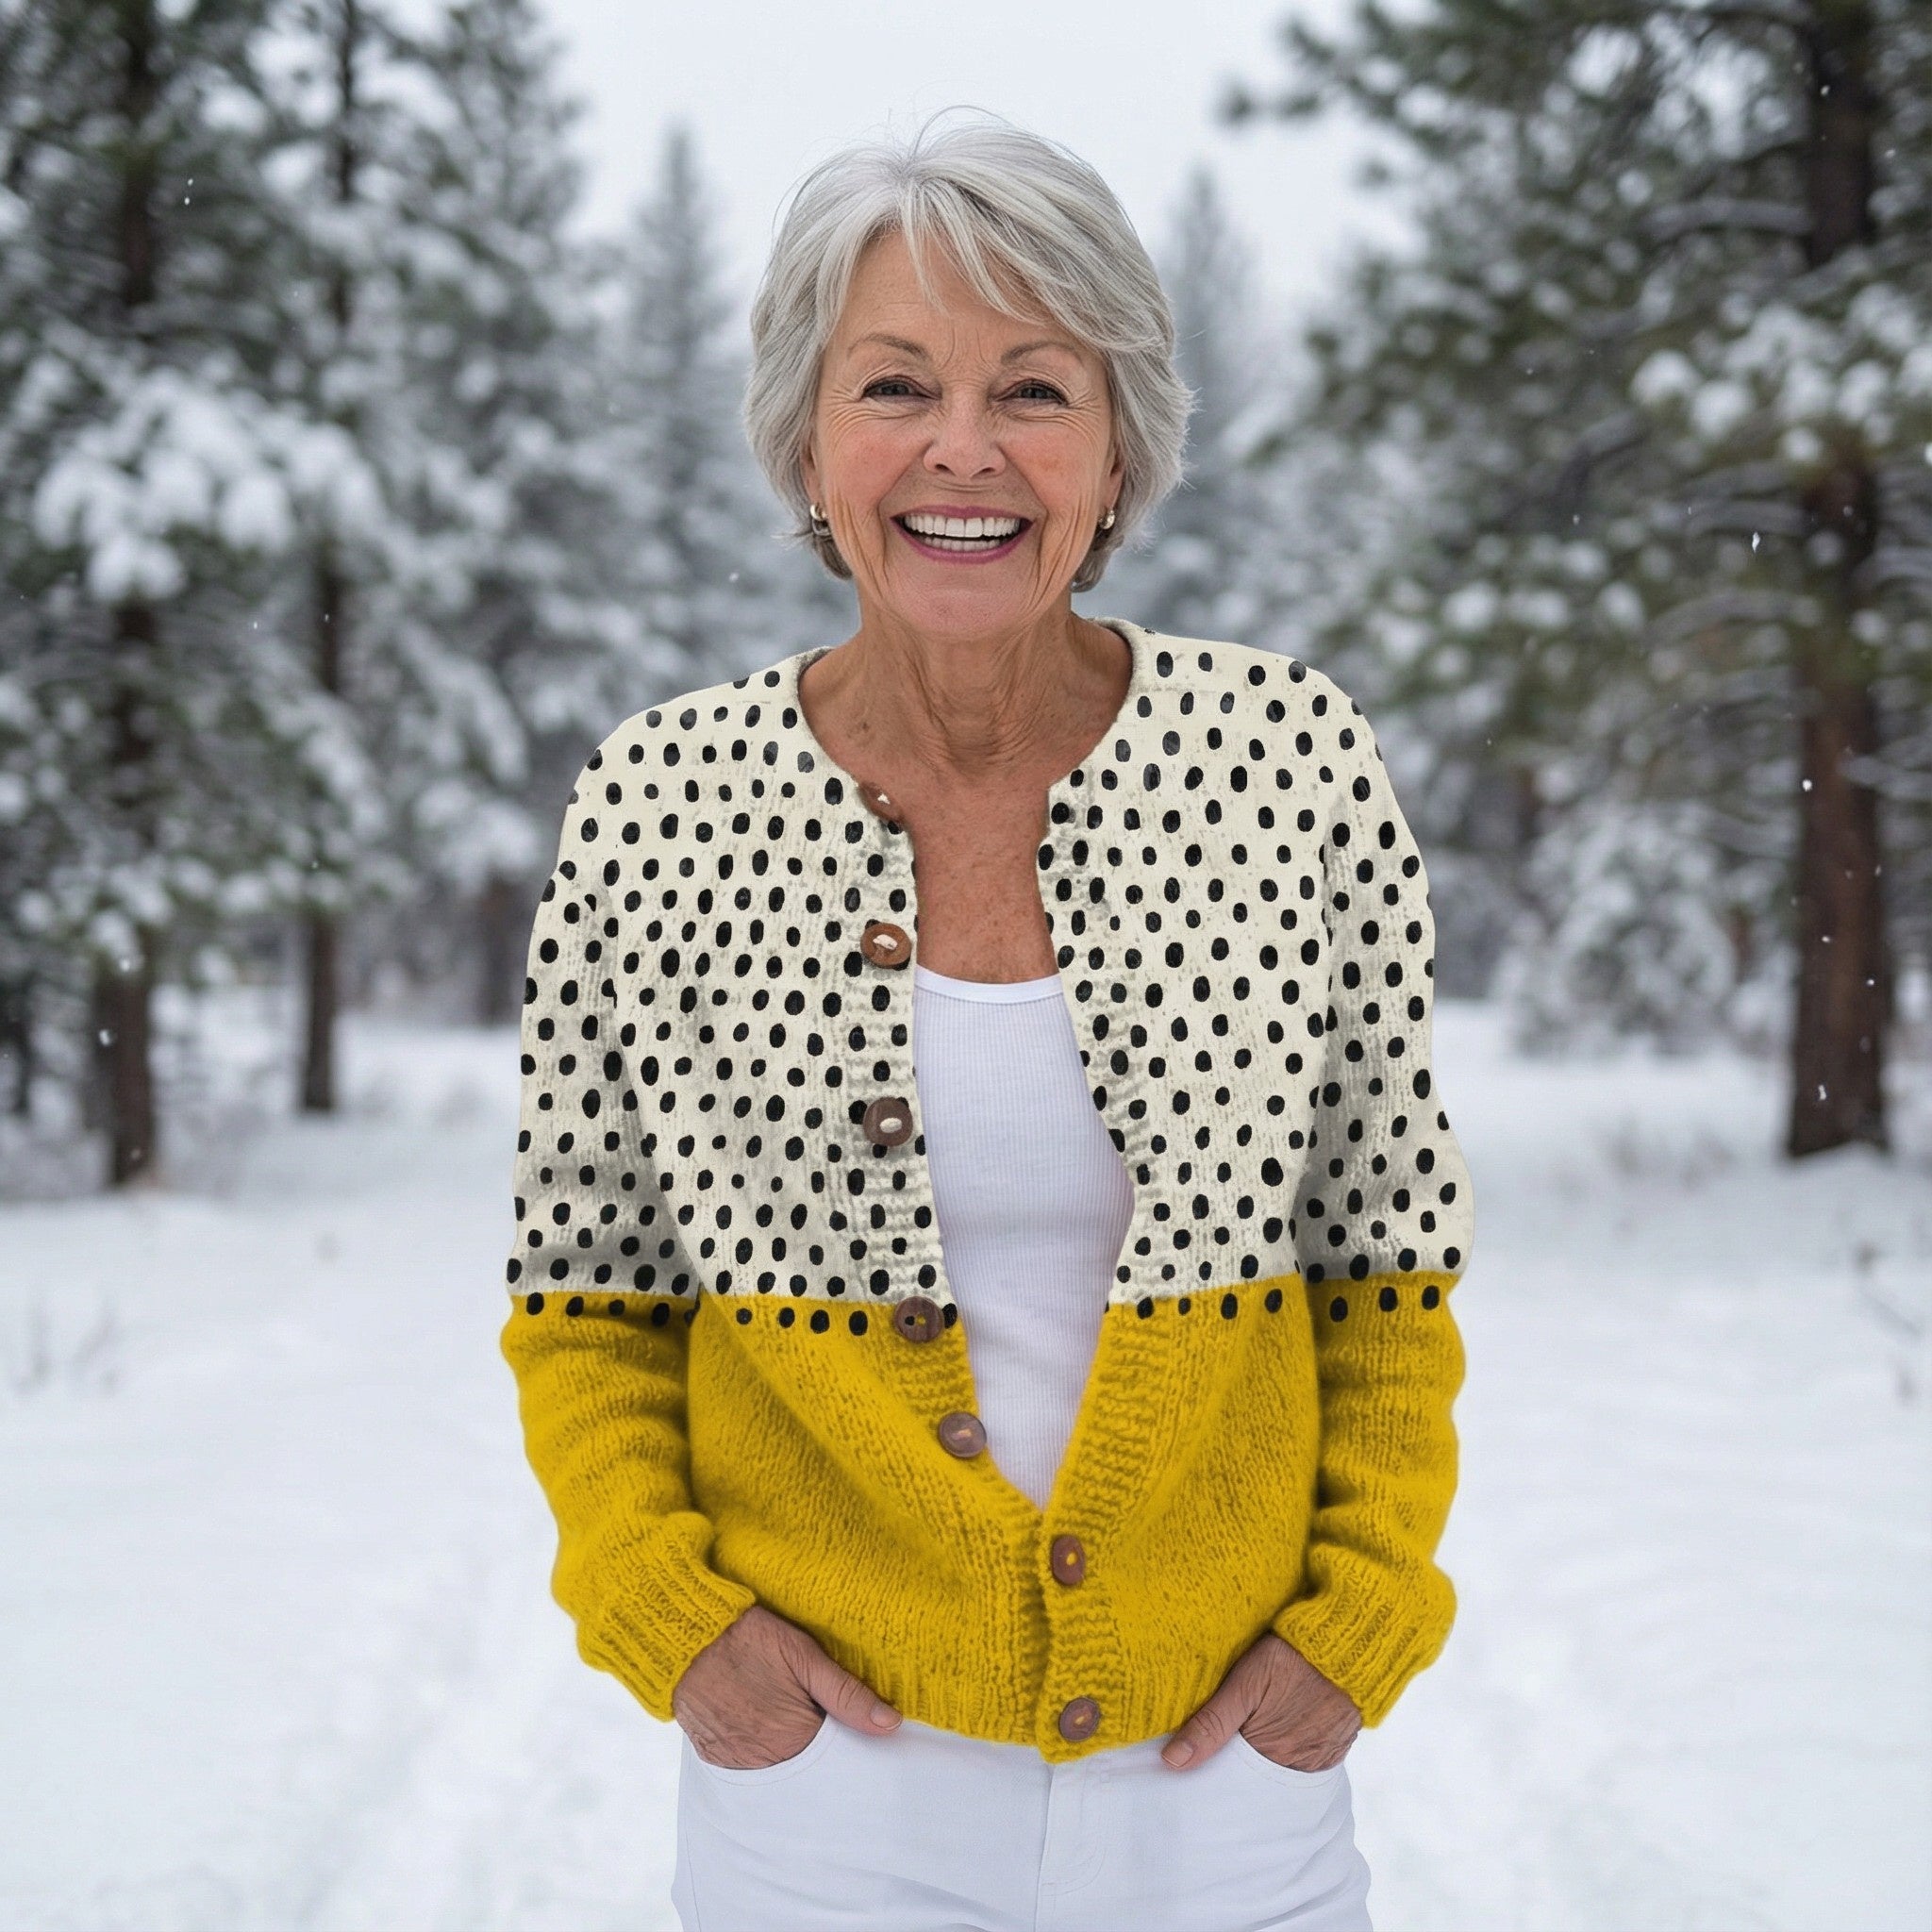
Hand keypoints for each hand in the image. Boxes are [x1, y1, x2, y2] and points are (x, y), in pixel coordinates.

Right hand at [672, 1603, 902, 1769]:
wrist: (682, 1634)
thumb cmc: (747, 1637)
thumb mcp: (802, 1654)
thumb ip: (846, 1692)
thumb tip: (891, 1724)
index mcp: (795, 1737)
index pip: (840, 1759)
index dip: (851, 1741)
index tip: (858, 1727)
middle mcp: (766, 1761)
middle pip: (811, 1768)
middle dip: (823, 1747)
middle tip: (819, 1714)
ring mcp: (738, 1762)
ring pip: (782, 1768)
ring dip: (792, 1750)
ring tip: (789, 1714)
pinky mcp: (716, 1758)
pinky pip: (751, 1766)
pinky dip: (763, 1750)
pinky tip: (765, 1722)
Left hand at [1161, 1631, 1360, 1771]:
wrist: (1349, 1643)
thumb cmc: (1292, 1656)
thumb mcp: (1245, 1682)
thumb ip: (1211, 1723)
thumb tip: (1172, 1762)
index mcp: (1269, 1753)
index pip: (1229, 1777)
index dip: (1210, 1767)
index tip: (1188, 1763)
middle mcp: (1295, 1765)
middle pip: (1254, 1777)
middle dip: (1234, 1767)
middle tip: (1216, 1748)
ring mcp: (1318, 1758)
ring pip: (1277, 1770)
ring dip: (1261, 1759)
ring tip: (1248, 1736)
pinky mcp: (1334, 1749)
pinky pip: (1303, 1762)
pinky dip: (1287, 1754)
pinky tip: (1276, 1734)